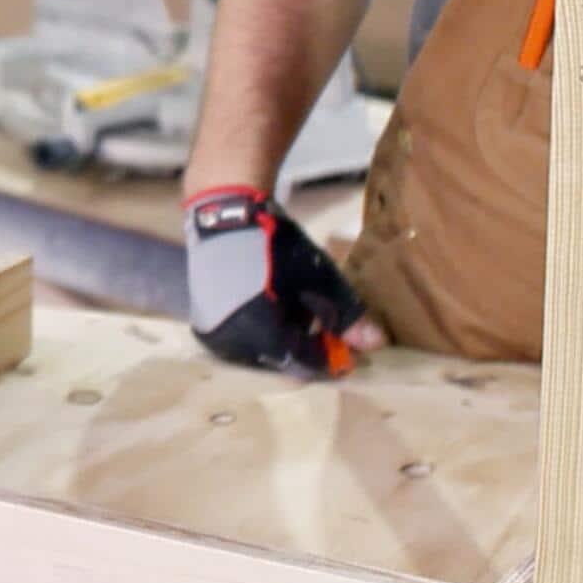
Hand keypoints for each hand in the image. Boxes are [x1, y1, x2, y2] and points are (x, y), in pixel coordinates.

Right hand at [184, 185, 385, 375]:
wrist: (225, 216)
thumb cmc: (275, 245)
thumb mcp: (318, 279)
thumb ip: (346, 315)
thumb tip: (377, 343)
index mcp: (260, 336)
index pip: (304, 366)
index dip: (330, 359)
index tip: (350, 349)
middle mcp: (232, 345)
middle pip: (282, 363)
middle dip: (309, 349)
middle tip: (328, 330)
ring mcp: (214, 338)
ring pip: (263, 355)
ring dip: (286, 342)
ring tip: (302, 314)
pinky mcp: (205, 327)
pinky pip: (243, 343)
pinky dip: (264, 334)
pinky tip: (276, 309)